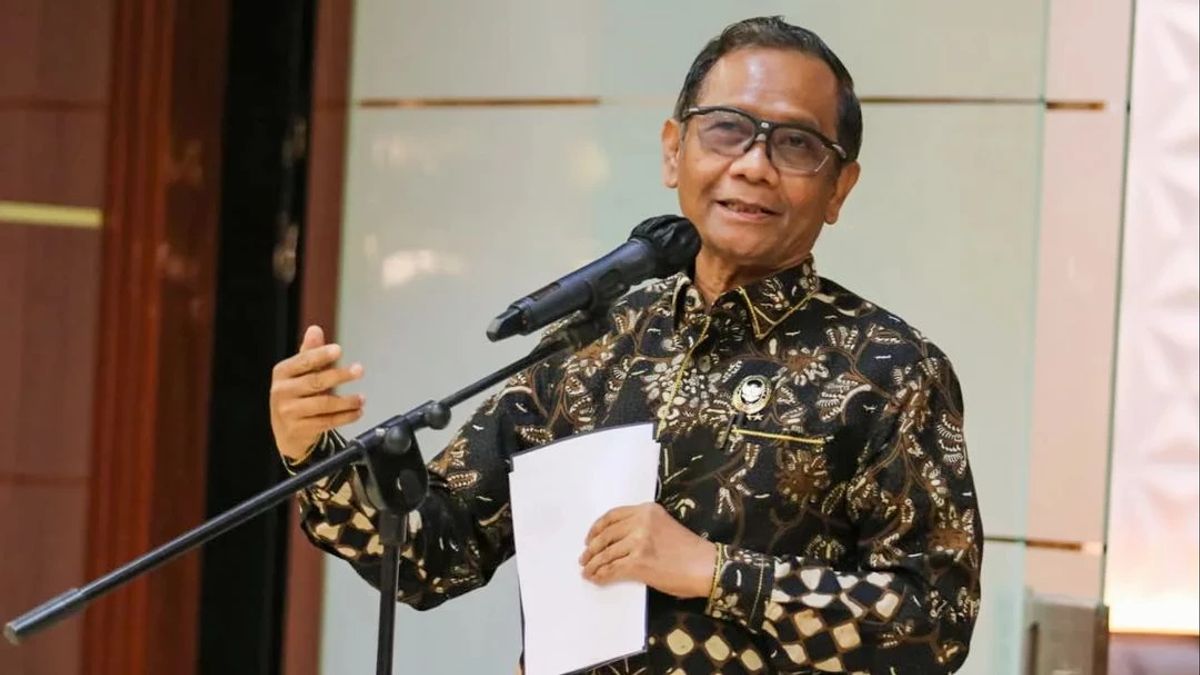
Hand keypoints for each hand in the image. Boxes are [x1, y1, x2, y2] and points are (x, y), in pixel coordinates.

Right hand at [270, 325, 365, 460]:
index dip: (320, 355)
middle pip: (315, 382)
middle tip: (360, 370)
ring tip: (362, 398)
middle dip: (340, 375)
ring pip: (324, 404)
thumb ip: (310, 353)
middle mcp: (281, 391)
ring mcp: (288, 412)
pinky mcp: (299, 429)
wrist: (287, 432)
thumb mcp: (300, 374)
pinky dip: (346, 416)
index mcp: (282, 372)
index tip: (339, 350)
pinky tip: (358, 412)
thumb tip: (315, 329)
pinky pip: (328, 421)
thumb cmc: (296, 396)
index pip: (303, 361)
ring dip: (347, 401)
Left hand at [580, 503, 716, 598]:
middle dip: (591, 549)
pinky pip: (612, 569)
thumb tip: (616, 542)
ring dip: (593, 564)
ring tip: (587, 571)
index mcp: (647, 510)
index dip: (596, 528)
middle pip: (605, 535)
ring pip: (606, 553)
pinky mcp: (639, 562)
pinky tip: (597, 579)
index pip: (612, 516)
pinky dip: (602, 575)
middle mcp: (641, 522)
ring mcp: (639, 542)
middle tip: (583, 558)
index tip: (588, 538)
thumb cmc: (688, 550)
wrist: (705, 566)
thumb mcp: (663, 526)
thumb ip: (641, 526)